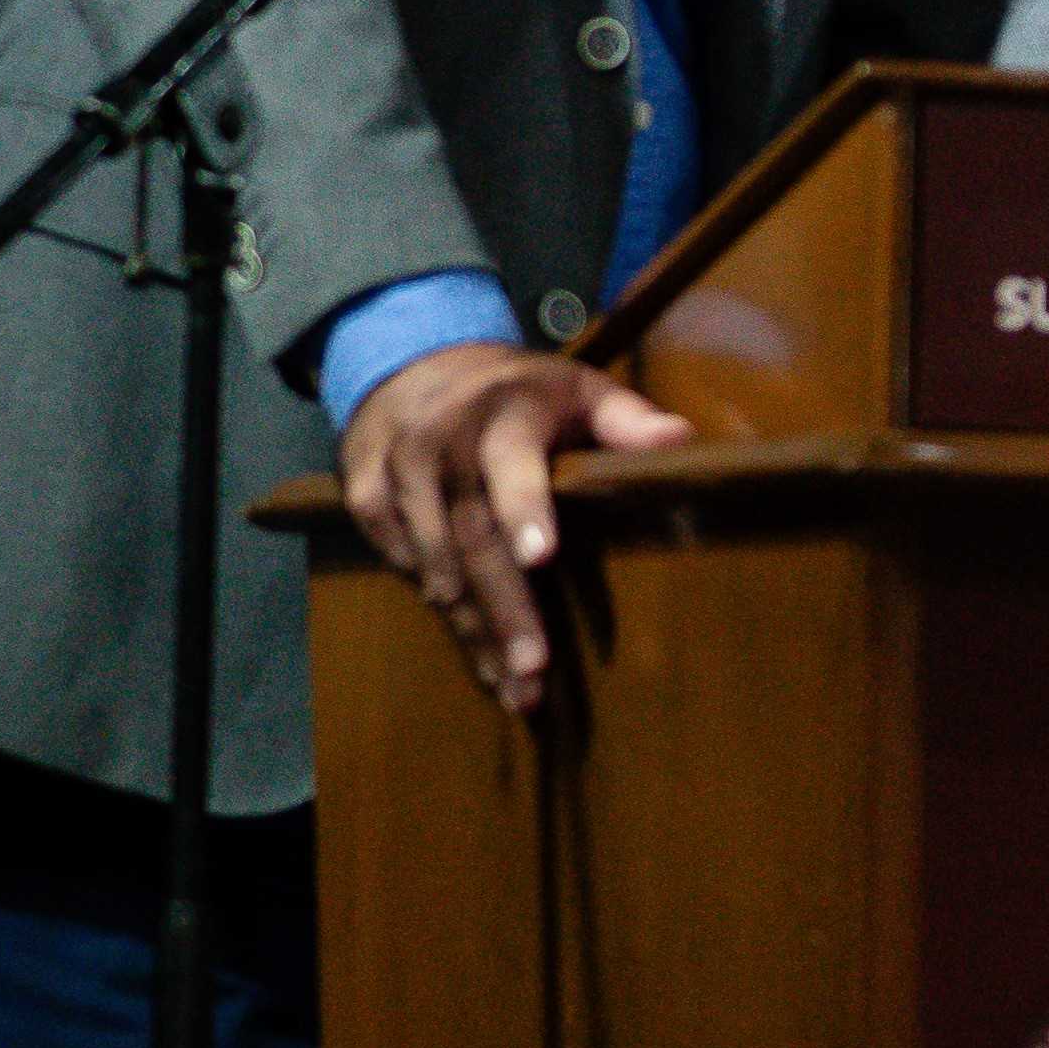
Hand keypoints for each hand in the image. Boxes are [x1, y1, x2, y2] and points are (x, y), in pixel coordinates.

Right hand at [339, 340, 693, 707]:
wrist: (409, 361)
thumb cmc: (520, 391)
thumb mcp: (579, 388)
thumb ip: (628, 418)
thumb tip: (684, 441)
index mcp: (504, 412)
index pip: (512, 464)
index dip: (525, 508)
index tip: (540, 557)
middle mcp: (442, 440)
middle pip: (472, 533)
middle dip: (504, 605)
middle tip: (533, 667)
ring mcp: (396, 469)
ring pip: (433, 560)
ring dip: (472, 627)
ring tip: (512, 686)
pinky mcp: (364, 494)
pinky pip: (397, 560)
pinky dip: (436, 606)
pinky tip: (473, 649)